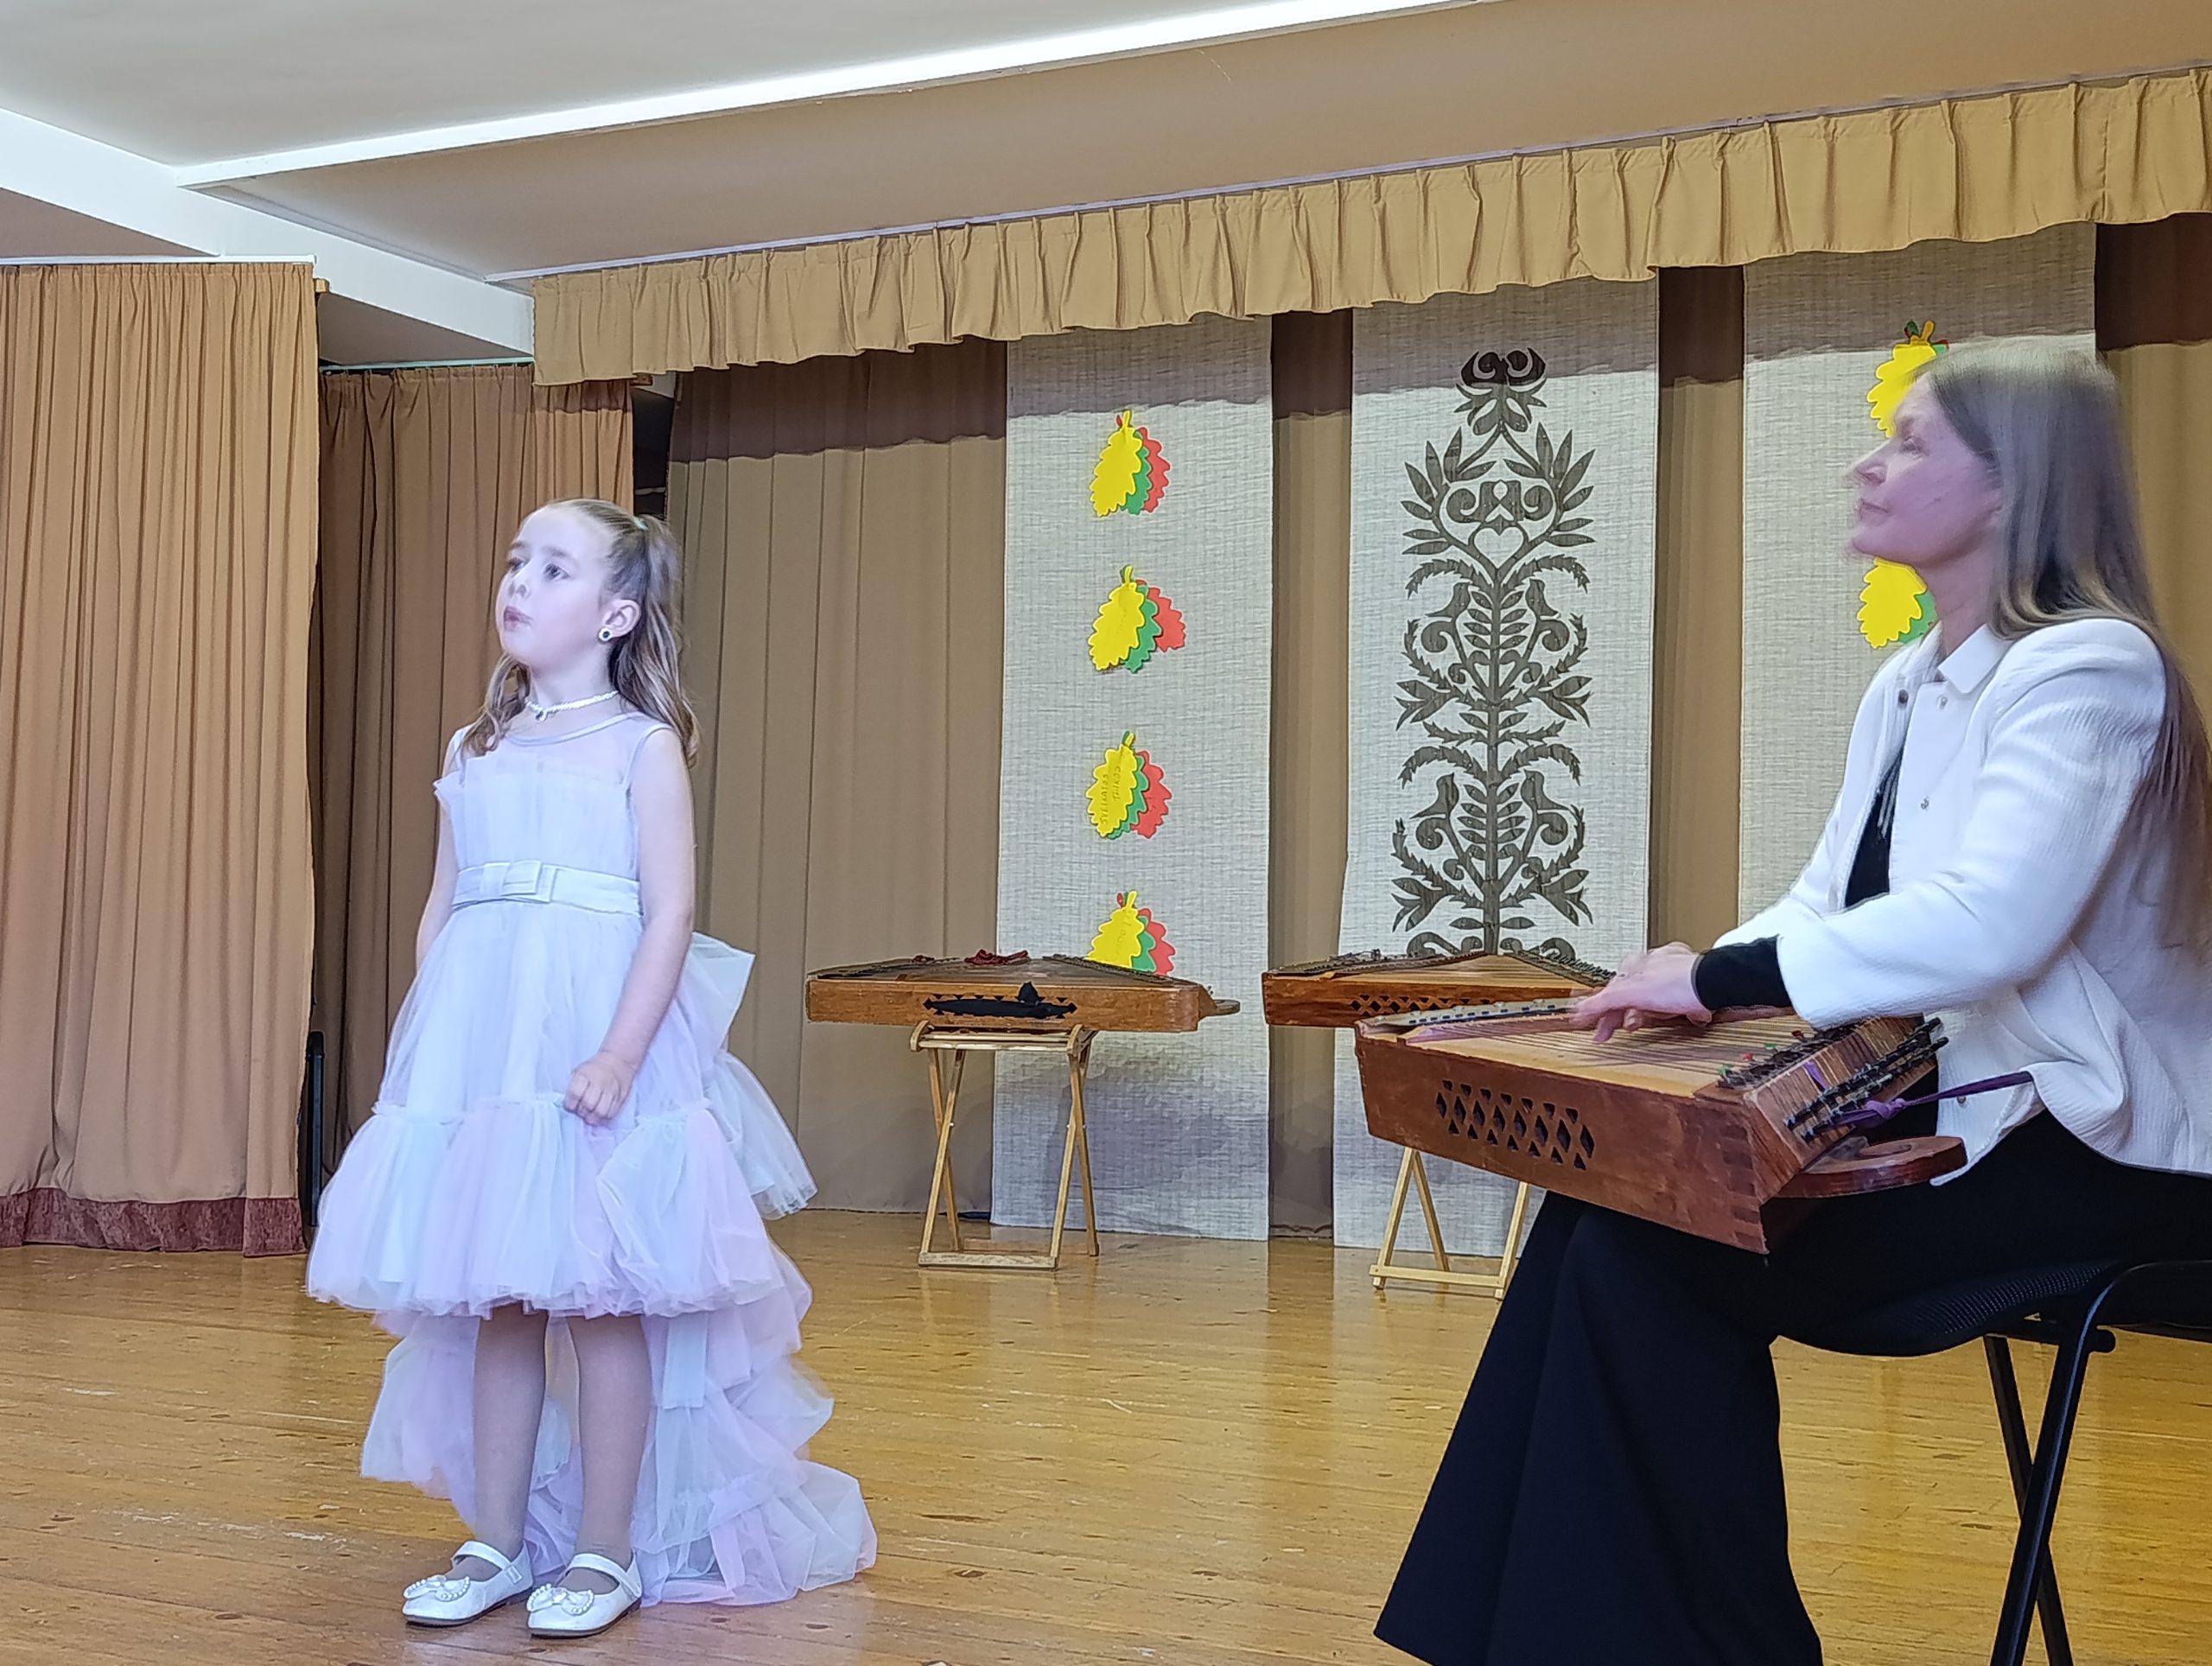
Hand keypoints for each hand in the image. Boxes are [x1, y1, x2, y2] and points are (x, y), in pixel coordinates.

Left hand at [565, 1052, 637, 1123]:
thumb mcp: (579, 1070)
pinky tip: (599, 1114)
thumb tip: (567, 1103)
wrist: (618, 1060)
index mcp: (585, 1074)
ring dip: (593, 1117)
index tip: (570, 1106)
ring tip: (589, 1115)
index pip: (575, 1093)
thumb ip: (573, 1086)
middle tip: (580, 1111)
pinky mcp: (621, 1097)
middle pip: (589, 1104)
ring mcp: (612, 1090)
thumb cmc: (595, 1067)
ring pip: (601, 1112)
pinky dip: (603, 1117)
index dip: (570, 1104)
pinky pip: (612, 1113)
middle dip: (582, 1112)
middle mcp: (600, 1082)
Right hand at [1569, 943, 1711, 1042]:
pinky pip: (1684, 1000)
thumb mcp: (1632, 993)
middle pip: (1632, 995)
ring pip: (1656, 998)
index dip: (1598, 1012)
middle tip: (1621, 1031)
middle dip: (1626, 1014)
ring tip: (1655, 1024)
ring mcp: (1674, 975)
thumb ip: (1604, 1001)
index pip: (1609, 991)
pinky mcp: (1695, 986)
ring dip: (1653, 1013)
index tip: (1593, 1028)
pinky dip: (1682, 1011)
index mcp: (1634, 966)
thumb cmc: (1679, 984)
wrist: (1716, 983)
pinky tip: (1687, 1017)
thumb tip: (1578, 1009)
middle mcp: (1653, 966)